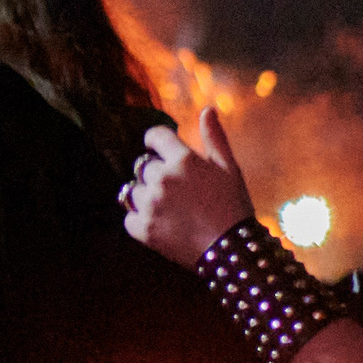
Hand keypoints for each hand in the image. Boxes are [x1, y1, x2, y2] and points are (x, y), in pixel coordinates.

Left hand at [119, 106, 254, 268]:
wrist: (233, 252)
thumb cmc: (234, 207)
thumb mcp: (229, 168)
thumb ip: (214, 138)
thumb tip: (207, 110)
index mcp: (182, 160)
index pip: (154, 136)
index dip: (156, 141)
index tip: (159, 149)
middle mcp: (162, 179)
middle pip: (144, 166)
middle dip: (156, 173)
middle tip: (176, 191)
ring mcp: (149, 204)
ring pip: (133, 190)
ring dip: (146, 196)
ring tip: (169, 209)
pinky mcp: (142, 228)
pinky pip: (129, 216)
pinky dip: (140, 220)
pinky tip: (161, 224)